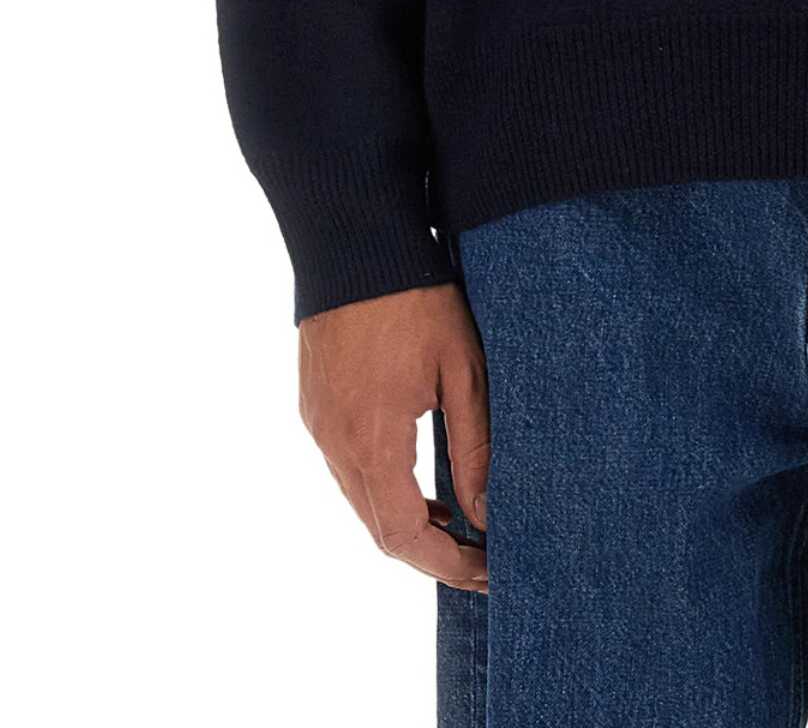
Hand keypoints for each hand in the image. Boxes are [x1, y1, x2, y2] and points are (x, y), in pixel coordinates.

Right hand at [298, 281, 490, 591]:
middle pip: (377, 528)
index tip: (486, 571)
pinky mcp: (314, 405)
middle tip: (479, 555)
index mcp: (372, 439)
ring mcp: (318, 424)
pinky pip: (345, 467)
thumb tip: (487, 512)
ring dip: (404, 520)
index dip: (445, 564)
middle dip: (429, 552)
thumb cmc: (416, 299)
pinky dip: (381, 487)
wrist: (355, 244)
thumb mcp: (464, 369)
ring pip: (359, 500)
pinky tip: (417, 478)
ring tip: (457, 522)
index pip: (403, 535)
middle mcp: (334, 442)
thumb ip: (475, 446)